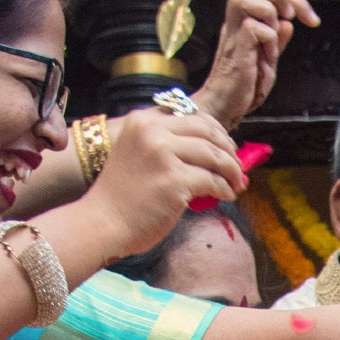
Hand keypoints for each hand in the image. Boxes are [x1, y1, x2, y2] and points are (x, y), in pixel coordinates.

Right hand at [84, 107, 244, 253]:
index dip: (214, 130)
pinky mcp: (174, 179)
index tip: (226, 144)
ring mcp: (163, 154)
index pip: (191, 116)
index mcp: (142, 121)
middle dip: (228, 148)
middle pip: (206, 130)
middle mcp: (152, 131)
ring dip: (231, 170)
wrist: (102, 223)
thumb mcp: (136, 155)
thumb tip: (207, 149)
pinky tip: (227, 195)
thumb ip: (164, 145)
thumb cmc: (121, 197)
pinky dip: (225, 189)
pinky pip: (212, 180)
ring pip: (213, 154)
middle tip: (237, 164)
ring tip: (237, 182)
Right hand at [191, 0, 315, 126]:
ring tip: (273, 40)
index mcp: (242, 20)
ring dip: (271, 14)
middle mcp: (235, 21)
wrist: (225, 108)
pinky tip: (267, 59)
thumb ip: (276, 41)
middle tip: (291, 15)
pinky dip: (270, 41)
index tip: (311, 20)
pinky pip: (255, 28)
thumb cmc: (243, 87)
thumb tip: (287, 24)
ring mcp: (234, 32)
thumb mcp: (267, 62)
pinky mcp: (236, 47)